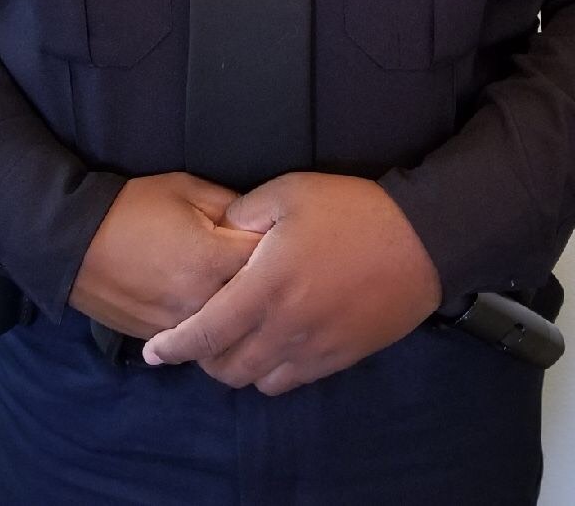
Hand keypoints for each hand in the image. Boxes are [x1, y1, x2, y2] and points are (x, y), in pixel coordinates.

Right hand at [68, 172, 262, 338]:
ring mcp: (182, 326)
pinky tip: (215, 312)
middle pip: (255, 302)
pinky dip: (211, 328)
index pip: (269, 260)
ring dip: (240, 313)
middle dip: (266, 285)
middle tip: (273, 270)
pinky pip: (200, 340)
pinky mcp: (162, 338)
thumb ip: (230, 205)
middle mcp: (203, 300)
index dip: (280, 247)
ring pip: (229, 330)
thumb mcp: (186, 188)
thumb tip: (260, 222)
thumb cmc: (133, 207)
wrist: (74, 242)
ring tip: (246, 294)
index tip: (283, 239)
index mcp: (212, 258)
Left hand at [141, 172, 441, 394]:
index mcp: (266, 286)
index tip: (154, 351)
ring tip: (232, 343)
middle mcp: (285, 327)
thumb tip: (221, 230)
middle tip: (195, 338)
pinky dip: (270, 372)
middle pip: (227, 367)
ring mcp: (314, 348)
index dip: (174, 345)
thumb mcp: (290, 192)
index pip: (206, 331)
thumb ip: (244, 212)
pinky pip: (291, 382)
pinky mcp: (339, 358)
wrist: (421, 241)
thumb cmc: (352, 211)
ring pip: (257, 380)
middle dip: (202, 358)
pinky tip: (271, 346)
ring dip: (236, 368)